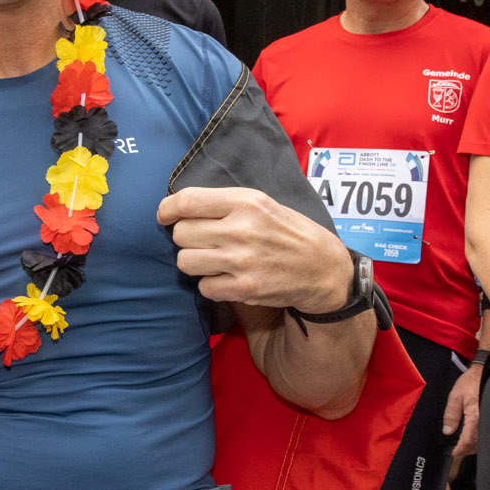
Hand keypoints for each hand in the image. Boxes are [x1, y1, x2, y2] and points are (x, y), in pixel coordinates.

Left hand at [157, 187, 353, 311]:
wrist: (324, 269)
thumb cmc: (287, 233)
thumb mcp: (263, 204)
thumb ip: (223, 204)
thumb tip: (178, 208)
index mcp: (246, 203)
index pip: (187, 201)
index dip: (167, 209)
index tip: (165, 216)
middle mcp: (241, 230)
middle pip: (180, 234)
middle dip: (187, 239)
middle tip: (204, 242)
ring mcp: (242, 261)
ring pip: (185, 262)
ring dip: (195, 262)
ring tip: (215, 261)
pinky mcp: (244, 288)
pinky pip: (203, 287)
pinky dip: (211, 285)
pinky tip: (228, 278)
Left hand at [445, 364, 482, 458]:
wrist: (488, 371)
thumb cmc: (472, 381)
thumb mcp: (456, 396)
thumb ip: (451, 415)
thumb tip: (448, 431)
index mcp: (476, 417)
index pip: (468, 440)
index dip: (461, 450)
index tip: (455, 453)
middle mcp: (486, 420)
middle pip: (479, 443)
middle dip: (469, 450)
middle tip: (459, 451)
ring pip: (486, 438)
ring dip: (476, 444)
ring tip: (467, 445)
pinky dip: (483, 436)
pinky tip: (477, 435)